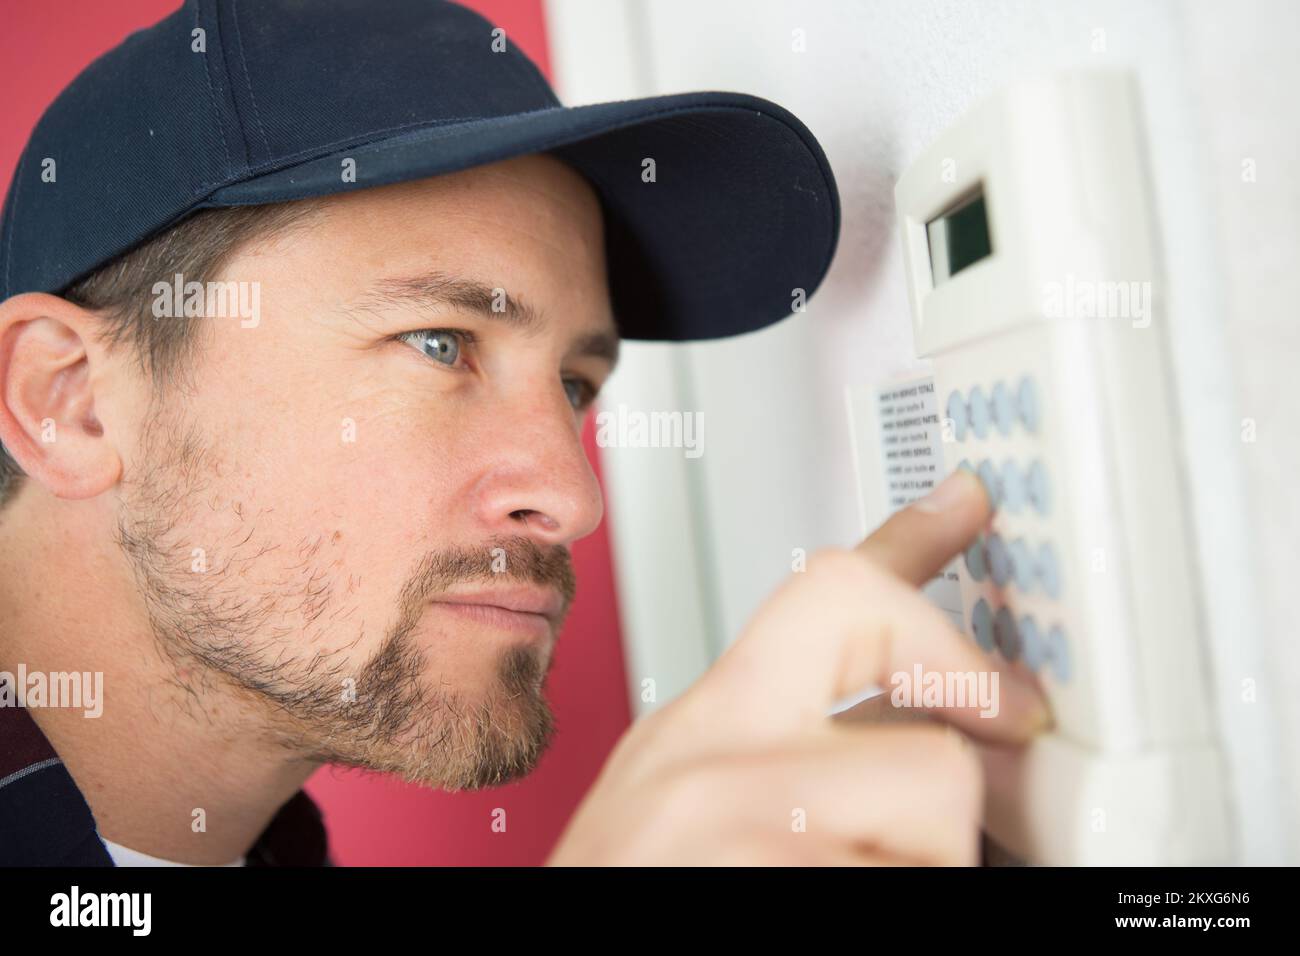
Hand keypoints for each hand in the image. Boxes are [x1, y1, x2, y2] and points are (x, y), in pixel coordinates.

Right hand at [547, 470, 1049, 864]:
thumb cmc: (634, 884)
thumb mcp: (686, 795)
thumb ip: (783, 743)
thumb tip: (907, 720)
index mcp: (706, 723)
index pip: (824, 591)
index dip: (913, 538)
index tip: (968, 502)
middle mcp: (720, 758)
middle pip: (907, 670)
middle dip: (956, 723)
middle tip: (991, 743)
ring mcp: (750, 824)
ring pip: (939, 810)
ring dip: (920, 860)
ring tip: (836, 869)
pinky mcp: (782, 880)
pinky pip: (917, 878)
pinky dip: (898, 891)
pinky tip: (820, 893)